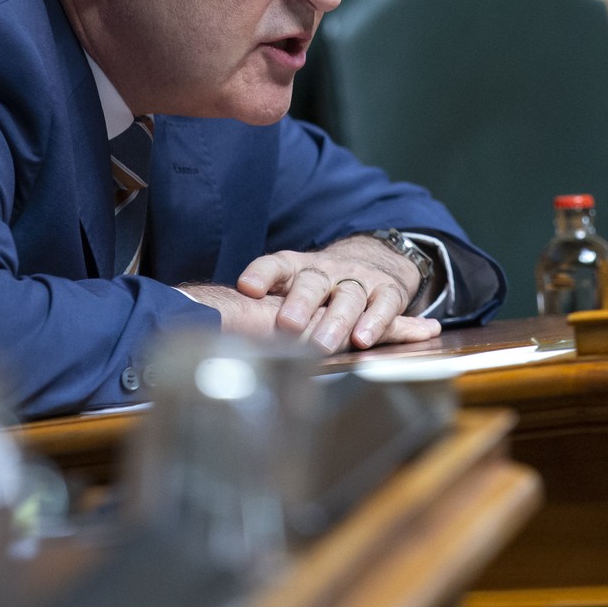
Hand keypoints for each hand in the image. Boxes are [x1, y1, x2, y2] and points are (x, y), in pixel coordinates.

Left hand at [232, 237, 439, 352]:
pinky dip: (377, 322)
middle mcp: (327, 271)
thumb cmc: (321, 288)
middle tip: (288, 326)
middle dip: (301, 304)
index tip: (247, 288)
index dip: (261, 274)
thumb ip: (261, 307)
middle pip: (312, 282)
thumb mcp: (291, 289)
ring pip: (348, 297)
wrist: (374, 262)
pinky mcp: (388, 291)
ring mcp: (359, 279)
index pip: (276, 265)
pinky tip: (365, 339)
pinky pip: (384, 304)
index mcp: (297, 268)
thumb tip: (219, 325)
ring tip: (324, 344)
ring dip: (336, 321)